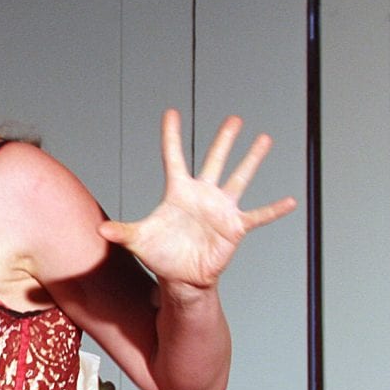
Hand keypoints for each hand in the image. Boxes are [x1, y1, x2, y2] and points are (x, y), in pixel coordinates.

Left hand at [98, 110, 295, 290]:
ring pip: (239, 178)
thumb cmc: (161, 255)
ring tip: (264, 139)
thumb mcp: (139, 240)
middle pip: (214, 161)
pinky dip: (273, 209)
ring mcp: (221, 209)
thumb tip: (100, 231)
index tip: (171, 113)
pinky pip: (258, 216)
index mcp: (178, 192)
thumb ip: (122, 232)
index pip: (173, 157)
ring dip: (252, 160)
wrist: (181, 277)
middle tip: (234, 119)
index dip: (171, 136)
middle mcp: (202, 195)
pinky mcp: (235, 227)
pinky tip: (290, 201)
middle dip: (224, 140)